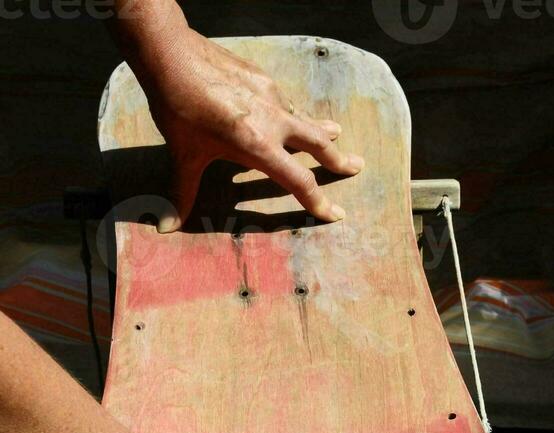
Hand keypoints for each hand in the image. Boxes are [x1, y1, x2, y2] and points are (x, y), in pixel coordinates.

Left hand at [136, 29, 364, 230]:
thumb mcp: (183, 156)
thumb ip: (182, 193)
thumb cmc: (178, 109)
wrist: (171, 54)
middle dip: (339, 159)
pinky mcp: (261, 78)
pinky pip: (284, 102)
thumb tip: (165, 227)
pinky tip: (287, 114)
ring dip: (321, 131)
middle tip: (358, 167)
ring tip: (336, 134)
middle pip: (317, 143)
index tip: (336, 214)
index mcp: (258, 145)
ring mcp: (270, 95)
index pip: (299, 181)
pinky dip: (292, 113)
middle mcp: (272, 120)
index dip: (318, 202)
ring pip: (303, 118)